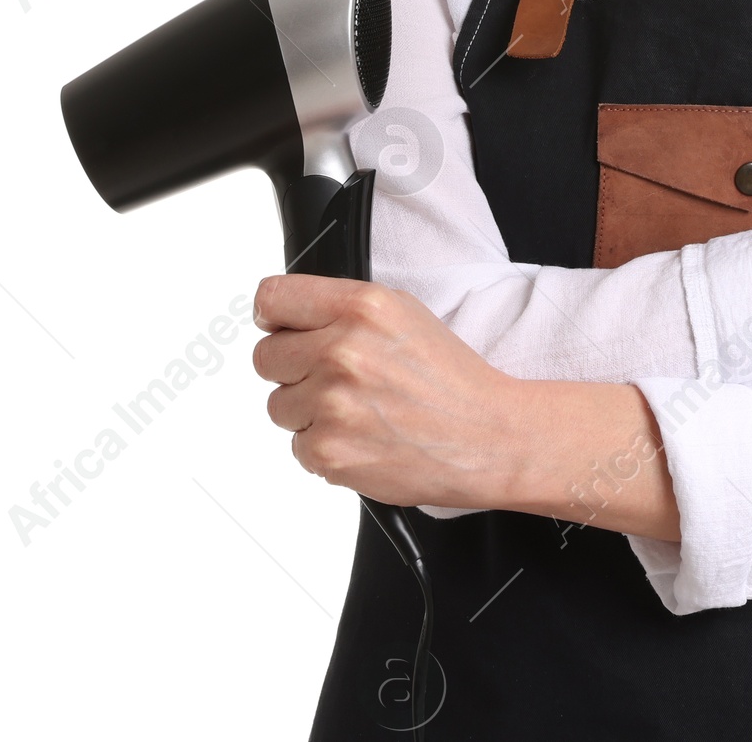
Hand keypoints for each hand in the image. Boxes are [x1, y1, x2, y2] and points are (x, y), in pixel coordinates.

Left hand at [252, 275, 520, 509]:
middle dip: (294, 368)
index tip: (282, 327)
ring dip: (308, 411)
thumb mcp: (403, 313)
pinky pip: (296, 447)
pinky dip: (323, 447)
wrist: (486, 438)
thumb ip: (342, 308)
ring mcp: (331, 404)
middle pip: (265, 356)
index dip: (274, 317)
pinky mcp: (327, 451)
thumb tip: (287, 317)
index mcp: (363, 306)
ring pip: (278, 405)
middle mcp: (343, 350)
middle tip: (335, 378)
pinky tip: (362, 437)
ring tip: (357, 410)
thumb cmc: (450, 379)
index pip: (272, 299)